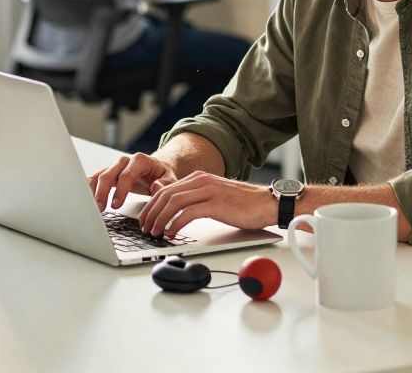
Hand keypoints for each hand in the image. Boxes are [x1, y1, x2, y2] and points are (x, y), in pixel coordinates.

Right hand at [88, 153, 178, 210]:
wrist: (158, 168)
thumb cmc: (163, 175)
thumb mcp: (170, 179)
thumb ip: (164, 184)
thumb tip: (156, 187)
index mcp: (140, 161)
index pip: (126, 175)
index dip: (120, 191)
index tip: (116, 205)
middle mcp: (125, 161)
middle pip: (108, 174)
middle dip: (102, 192)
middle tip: (100, 208)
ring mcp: (115, 166)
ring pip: (99, 176)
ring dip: (93, 191)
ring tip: (91, 206)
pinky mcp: (110, 173)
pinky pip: (96, 178)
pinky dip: (89, 187)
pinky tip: (83, 196)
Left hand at [138, 171, 273, 236]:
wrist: (267, 203)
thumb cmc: (242, 204)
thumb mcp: (212, 196)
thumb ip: (191, 196)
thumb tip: (167, 199)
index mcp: (198, 178)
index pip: (165, 189)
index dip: (150, 205)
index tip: (145, 219)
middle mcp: (201, 180)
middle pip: (165, 195)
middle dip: (150, 213)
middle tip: (145, 228)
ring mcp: (208, 191)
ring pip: (173, 203)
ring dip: (160, 219)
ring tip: (155, 233)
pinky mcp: (216, 204)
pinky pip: (188, 213)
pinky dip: (175, 224)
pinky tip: (171, 233)